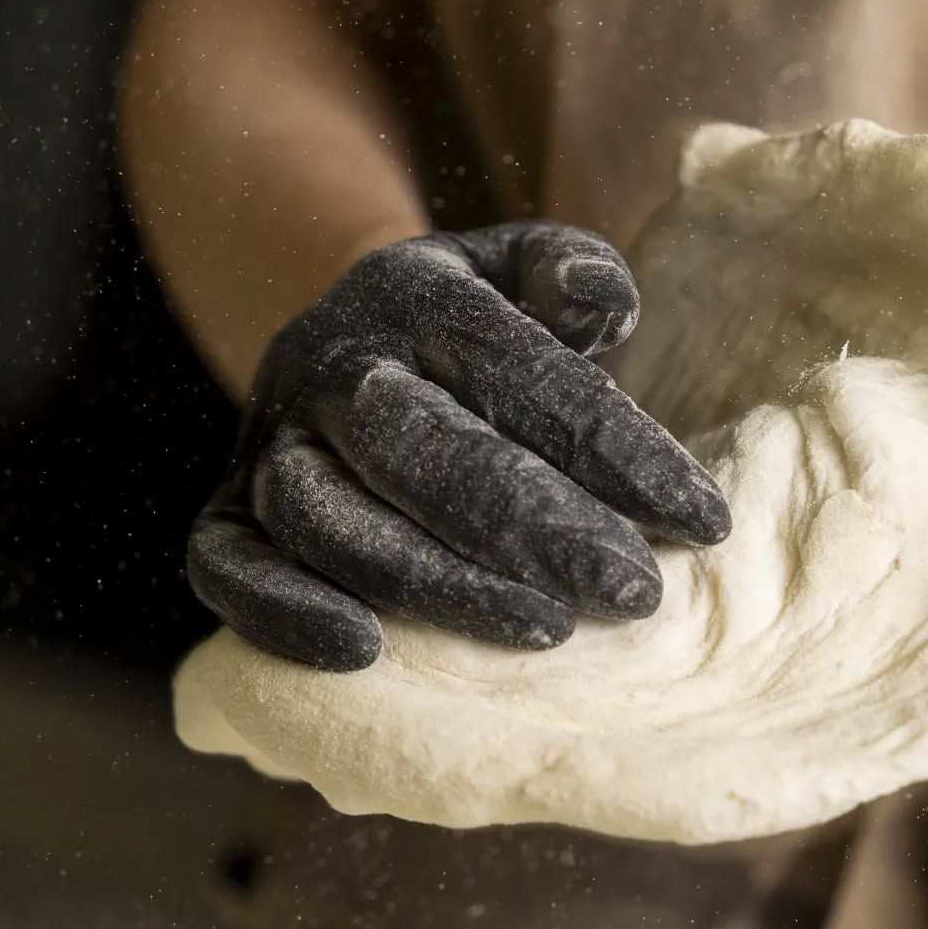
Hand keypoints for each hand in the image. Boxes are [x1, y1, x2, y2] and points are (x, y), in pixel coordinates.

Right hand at [187, 222, 731, 669]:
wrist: (349, 340)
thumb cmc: (474, 326)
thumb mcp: (520, 272)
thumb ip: (571, 273)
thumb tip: (600, 296)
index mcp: (414, 295)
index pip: (515, 366)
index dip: (611, 446)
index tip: (702, 520)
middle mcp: (330, 363)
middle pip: (420, 444)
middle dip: (534, 525)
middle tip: (634, 593)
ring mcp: (267, 438)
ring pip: (327, 516)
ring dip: (434, 580)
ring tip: (545, 630)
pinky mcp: (224, 510)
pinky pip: (226, 567)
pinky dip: (284, 614)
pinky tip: (369, 656)